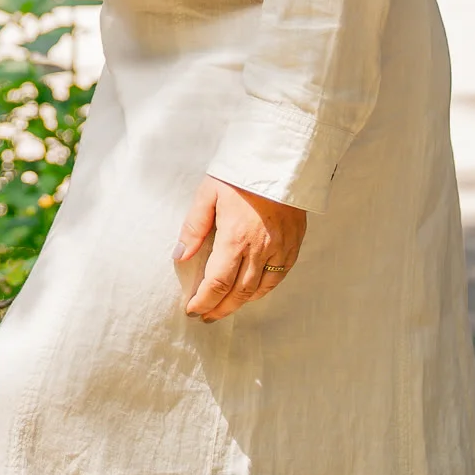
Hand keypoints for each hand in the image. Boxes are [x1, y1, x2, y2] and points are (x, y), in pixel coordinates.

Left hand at [174, 178, 305, 320]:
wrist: (280, 158)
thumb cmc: (240, 174)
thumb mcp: (208, 194)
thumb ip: (194, 227)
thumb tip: (180, 256)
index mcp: (235, 238)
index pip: (216, 283)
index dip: (203, 302)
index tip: (192, 310)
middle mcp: (259, 249)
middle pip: (238, 293)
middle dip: (220, 308)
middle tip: (206, 316)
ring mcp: (280, 248)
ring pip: (260, 289)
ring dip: (241, 303)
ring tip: (225, 307)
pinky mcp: (294, 243)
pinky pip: (280, 277)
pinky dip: (264, 289)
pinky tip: (253, 292)